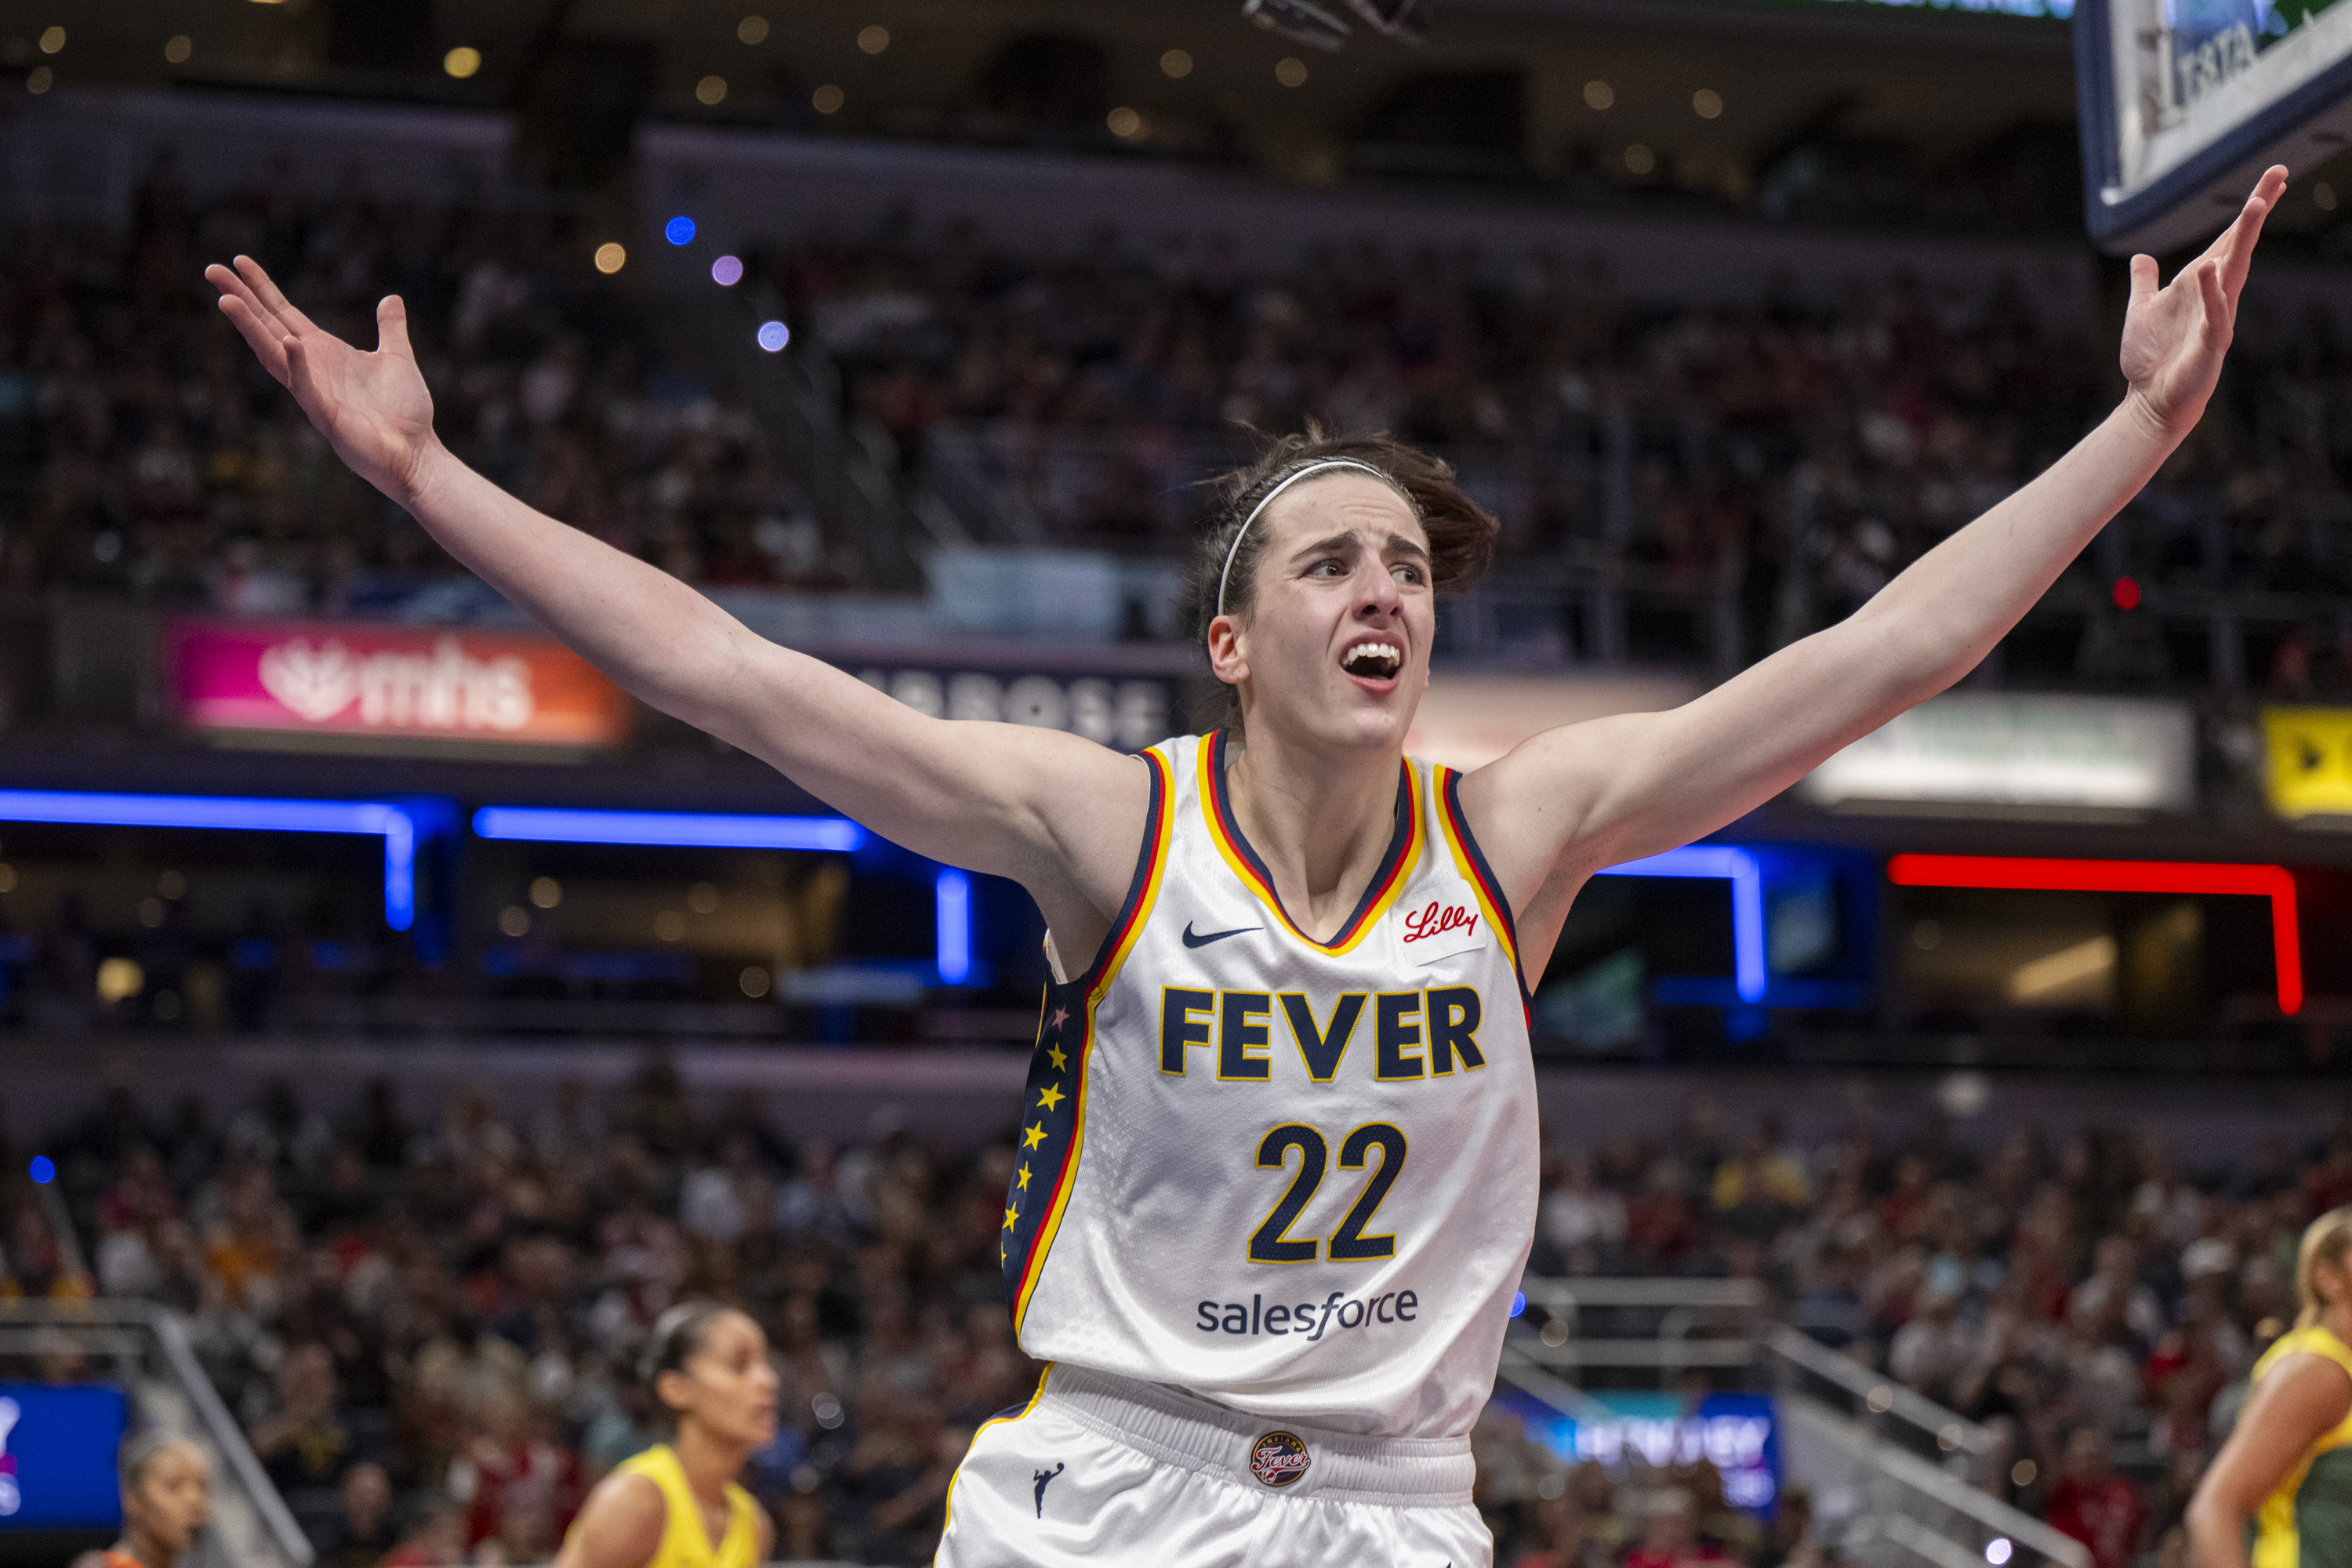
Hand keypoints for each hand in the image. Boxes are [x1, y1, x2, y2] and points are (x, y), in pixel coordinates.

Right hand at [205, 256, 440, 505]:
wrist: (417, 456)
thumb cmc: (404, 414)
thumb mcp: (397, 359)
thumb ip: (391, 330)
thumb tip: (391, 298)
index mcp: (323, 353)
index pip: (283, 314)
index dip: (262, 289)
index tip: (239, 261)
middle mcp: (310, 370)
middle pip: (267, 328)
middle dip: (241, 299)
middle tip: (211, 269)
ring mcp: (314, 394)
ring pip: (274, 356)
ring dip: (251, 329)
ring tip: (227, 300)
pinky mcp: (328, 418)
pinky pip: (307, 389)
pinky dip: (298, 367)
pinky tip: (289, 342)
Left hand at [2120, 165, 2286, 439]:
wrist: (2151, 403)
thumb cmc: (2151, 360)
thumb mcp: (2141, 311)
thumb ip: (2145, 283)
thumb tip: (2142, 257)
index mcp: (2200, 284)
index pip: (2228, 240)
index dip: (2249, 210)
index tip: (2275, 179)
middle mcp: (2215, 296)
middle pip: (2240, 245)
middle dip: (2258, 209)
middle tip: (2279, 174)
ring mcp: (2217, 318)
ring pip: (2235, 272)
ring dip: (2244, 239)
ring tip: (2255, 205)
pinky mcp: (2210, 344)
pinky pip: (2215, 314)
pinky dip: (2212, 292)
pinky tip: (2211, 268)